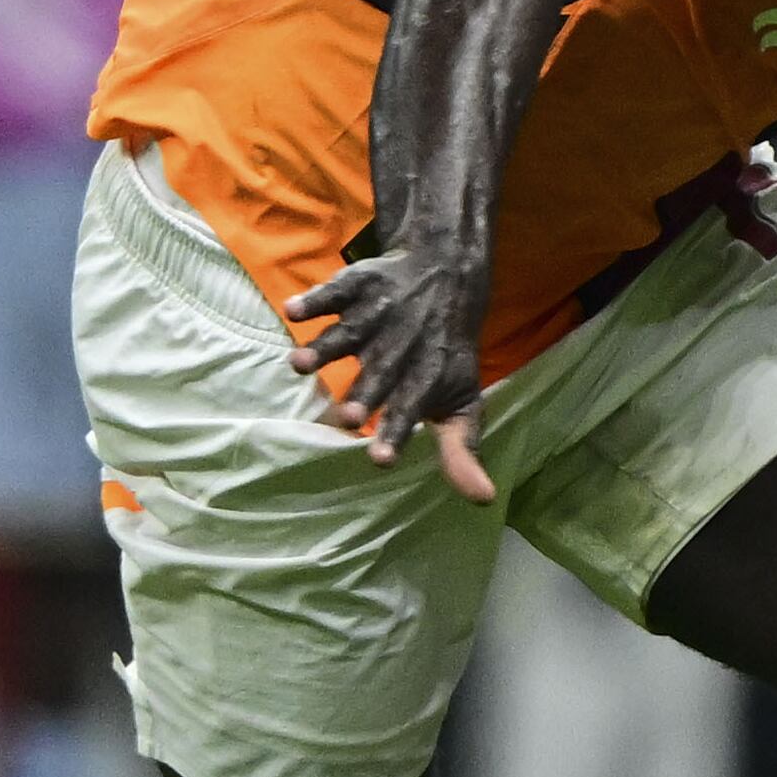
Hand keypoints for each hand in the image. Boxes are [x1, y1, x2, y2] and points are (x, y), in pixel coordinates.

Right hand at [283, 246, 498, 500]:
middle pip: (381, 374)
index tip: (379, 460)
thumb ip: (461, 450)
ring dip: (326, 348)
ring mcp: (379, 316)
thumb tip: (483, 499)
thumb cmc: (445, 356)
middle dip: (365, 394)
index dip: (397, 434)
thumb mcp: (462, 402)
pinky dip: (315, 299)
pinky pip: (335, 291)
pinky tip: (292, 312)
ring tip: (299, 366)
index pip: (413, 409)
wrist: (448, 277)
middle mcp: (402, 346)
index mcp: (427, 377)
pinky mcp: (358, 287)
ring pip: (351, 333)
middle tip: (347, 417)